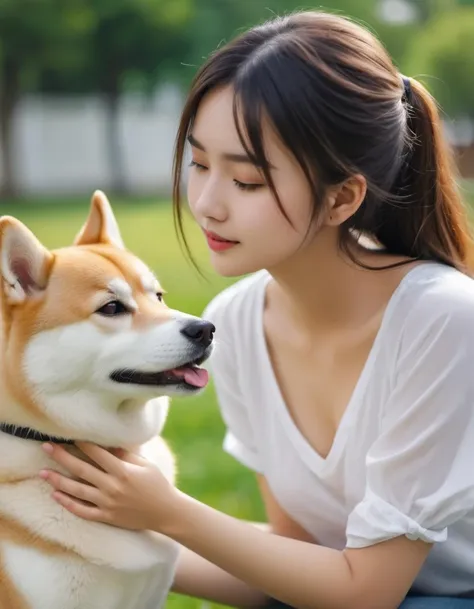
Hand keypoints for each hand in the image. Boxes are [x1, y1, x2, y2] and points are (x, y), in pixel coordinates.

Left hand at [39, 442, 180, 531]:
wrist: (166, 513)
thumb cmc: (157, 484)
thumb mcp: (145, 465)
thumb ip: (126, 455)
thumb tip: (108, 444)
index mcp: (123, 471)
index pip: (98, 454)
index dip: (82, 443)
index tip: (68, 435)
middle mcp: (113, 487)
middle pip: (82, 469)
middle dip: (62, 457)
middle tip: (45, 447)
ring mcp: (108, 504)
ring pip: (77, 491)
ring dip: (58, 481)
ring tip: (42, 472)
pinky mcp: (106, 517)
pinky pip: (83, 511)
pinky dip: (68, 503)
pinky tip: (56, 495)